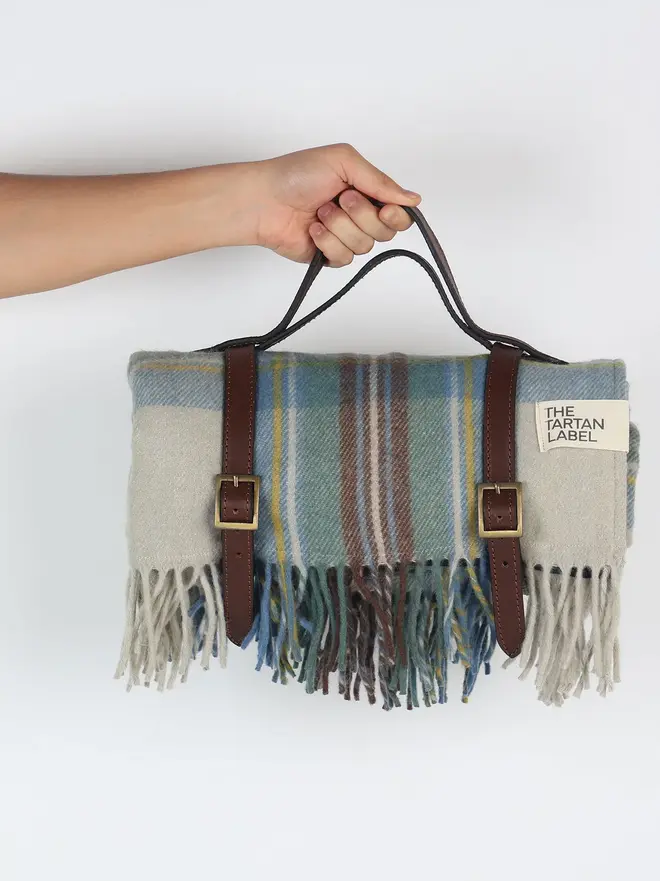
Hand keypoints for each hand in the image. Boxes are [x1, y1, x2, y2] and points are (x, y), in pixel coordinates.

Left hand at [249, 144, 420, 265]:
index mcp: (367, 192)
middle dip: (362, 215)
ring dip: (340, 227)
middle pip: (385, 232)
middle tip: (340, 200)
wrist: (264, 200)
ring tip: (319, 212)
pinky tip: (312, 230)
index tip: (383, 208)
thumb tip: (414, 200)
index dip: (395, 216)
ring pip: (364, 246)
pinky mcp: (329, 256)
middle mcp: (359, 216)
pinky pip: (345, 259)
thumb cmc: (297, 174)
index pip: (399, 214)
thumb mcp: (344, 162)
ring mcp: (344, 237)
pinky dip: (327, 243)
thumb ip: (380, 181)